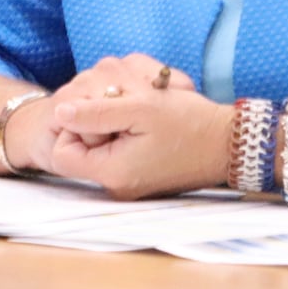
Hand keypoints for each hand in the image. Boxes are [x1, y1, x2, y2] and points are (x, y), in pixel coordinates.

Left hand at [2, 53, 194, 176]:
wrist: (227, 143)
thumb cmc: (189, 123)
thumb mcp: (140, 108)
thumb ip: (95, 112)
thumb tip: (60, 111)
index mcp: (113, 172)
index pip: (62, 153)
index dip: (75, 125)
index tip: (103, 107)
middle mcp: (116, 184)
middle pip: (79, 148)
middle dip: (94, 120)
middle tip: (125, 104)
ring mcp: (127, 180)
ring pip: (98, 145)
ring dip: (111, 121)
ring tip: (140, 111)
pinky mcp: (138, 172)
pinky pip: (116, 148)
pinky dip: (125, 129)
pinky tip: (146, 120)